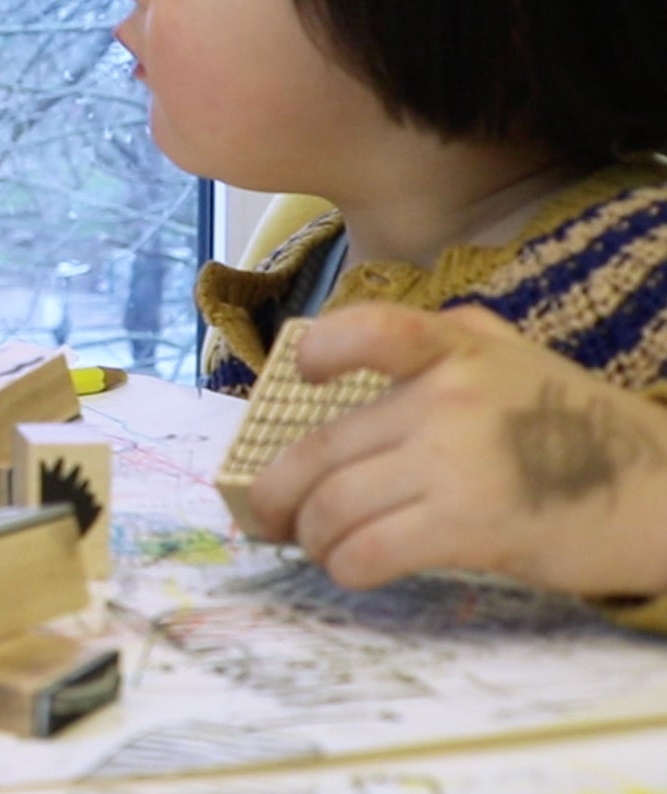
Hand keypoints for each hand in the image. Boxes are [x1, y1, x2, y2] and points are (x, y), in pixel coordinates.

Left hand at [250, 302, 666, 597]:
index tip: (306, 376)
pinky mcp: (470, 525)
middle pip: (322, 451)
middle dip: (278, 495)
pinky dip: (345, 566)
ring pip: (334, 506)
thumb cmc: (582, 428)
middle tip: (270, 518)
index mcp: (459, 350)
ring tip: (318, 547)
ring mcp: (457, 462)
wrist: (666, 495)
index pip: (374, 329)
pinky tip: (353, 569)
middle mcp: (450, 399)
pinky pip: (369, 549)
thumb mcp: (521, 358)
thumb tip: (370, 338)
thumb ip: (452, 337)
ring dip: (311, 537)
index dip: (325, 349)